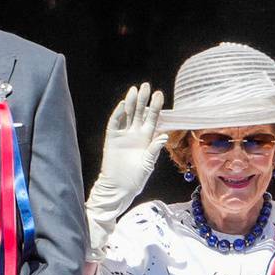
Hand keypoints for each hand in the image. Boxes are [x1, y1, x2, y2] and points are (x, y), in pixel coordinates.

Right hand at [84, 83, 165, 257]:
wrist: (118, 188)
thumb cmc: (135, 179)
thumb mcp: (147, 164)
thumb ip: (154, 149)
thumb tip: (163, 136)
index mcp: (146, 139)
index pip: (152, 119)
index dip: (156, 107)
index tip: (160, 94)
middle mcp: (135, 135)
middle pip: (140, 113)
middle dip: (143, 100)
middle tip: (147, 86)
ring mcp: (123, 136)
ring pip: (128, 115)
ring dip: (131, 103)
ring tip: (135, 90)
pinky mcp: (111, 139)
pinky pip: (115, 124)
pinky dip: (118, 114)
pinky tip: (123, 105)